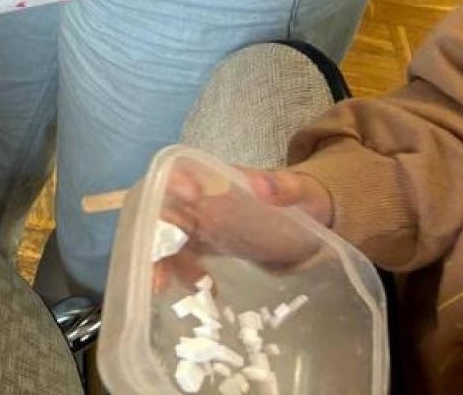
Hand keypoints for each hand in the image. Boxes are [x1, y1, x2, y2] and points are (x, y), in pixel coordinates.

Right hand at [147, 159, 334, 290]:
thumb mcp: (303, 193)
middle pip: (162, 209)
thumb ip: (284, 188)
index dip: (173, 181)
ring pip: (165, 237)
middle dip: (153, 234)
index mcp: (215, 179)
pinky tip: (203, 291)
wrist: (309, 228)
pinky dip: (180, 275)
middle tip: (155, 265)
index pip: (180, 171)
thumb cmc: (304, 202)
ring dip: (159, 260)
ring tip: (161, 286)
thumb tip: (260, 185)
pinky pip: (180, 258)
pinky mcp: (204, 248)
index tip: (187, 197)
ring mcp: (199, 225)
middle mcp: (199, 200)